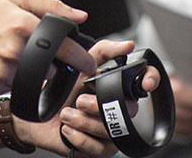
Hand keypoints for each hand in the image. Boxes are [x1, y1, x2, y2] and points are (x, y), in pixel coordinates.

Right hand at [0, 0, 90, 94]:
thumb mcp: (11, 0)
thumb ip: (49, 7)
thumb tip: (80, 16)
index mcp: (23, 24)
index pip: (64, 48)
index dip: (81, 59)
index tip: (90, 64)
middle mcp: (15, 49)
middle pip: (49, 67)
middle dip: (48, 63)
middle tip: (31, 52)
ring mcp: (3, 70)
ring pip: (32, 79)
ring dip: (29, 71)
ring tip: (7, 54)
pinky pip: (12, 87)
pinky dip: (10, 78)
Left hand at [22, 38, 160, 157]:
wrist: (39, 118)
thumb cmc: (62, 92)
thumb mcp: (79, 67)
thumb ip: (103, 52)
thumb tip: (128, 45)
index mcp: (117, 88)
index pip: (147, 80)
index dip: (152, 80)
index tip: (145, 83)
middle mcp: (119, 110)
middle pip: (127, 110)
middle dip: (98, 106)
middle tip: (79, 100)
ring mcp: (112, 132)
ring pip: (112, 130)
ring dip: (84, 121)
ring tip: (66, 114)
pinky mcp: (101, 151)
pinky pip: (99, 148)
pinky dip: (79, 137)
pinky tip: (67, 129)